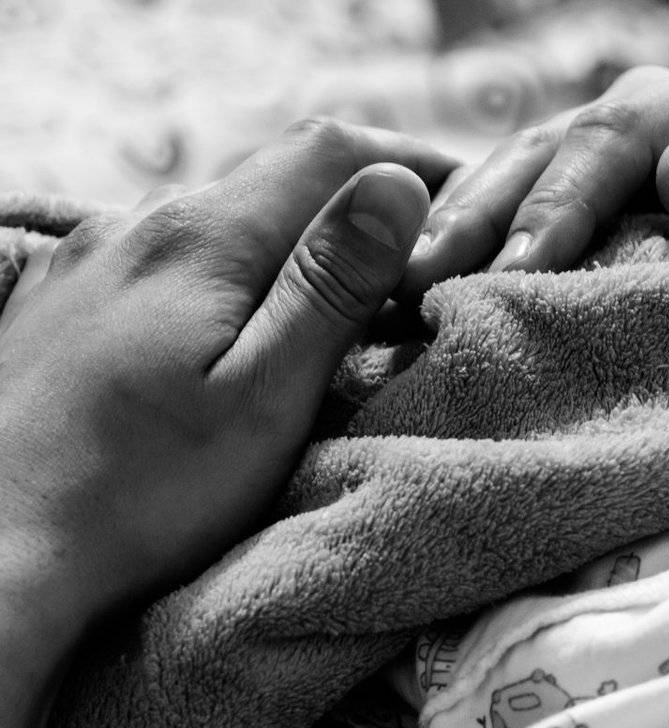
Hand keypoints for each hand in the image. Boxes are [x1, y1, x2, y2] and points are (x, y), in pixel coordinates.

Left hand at [0, 119, 456, 647]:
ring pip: (219, 221)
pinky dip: (230, 275)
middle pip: (273, 178)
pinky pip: (167, 258)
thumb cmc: (140, 497)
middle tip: (421, 263)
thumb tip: (395, 184)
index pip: (328, 151)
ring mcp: (89, 260)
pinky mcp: (62, 303)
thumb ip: (332, 285)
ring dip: (293, 245)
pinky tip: (237, 333)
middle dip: (356, 206)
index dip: (409, 160)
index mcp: (201, 241)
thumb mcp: (265, 396)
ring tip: (341, 306)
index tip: (467, 198)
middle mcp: (136, 227)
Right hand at [400, 46, 668, 291]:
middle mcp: (663, 95)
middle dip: (490, 215)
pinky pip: (518, 185)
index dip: (565, 205)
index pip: (624, 137)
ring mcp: (619, 126)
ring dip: (462, 219)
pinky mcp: (589, 168)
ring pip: (522, 157)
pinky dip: (472, 225)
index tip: (522, 272)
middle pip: (558, 142)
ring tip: (404, 282)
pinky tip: (421, 266)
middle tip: (427, 281)